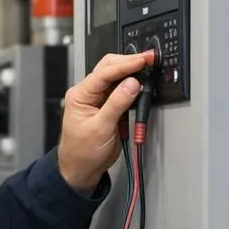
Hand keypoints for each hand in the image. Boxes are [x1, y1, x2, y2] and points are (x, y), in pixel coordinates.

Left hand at [56, 50, 155, 192]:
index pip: (104, 73)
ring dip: (131, 72)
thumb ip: (117, 104)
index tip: (142, 60)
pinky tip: (141, 84)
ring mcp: (99, 99)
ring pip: (116, 77)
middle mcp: (88, 93)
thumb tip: (132, 83)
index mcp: (80, 95)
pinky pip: (122, 90)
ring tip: (147, 68)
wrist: (82, 168)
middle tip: (148, 59)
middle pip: (109, 68)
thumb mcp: (101, 128)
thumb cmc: (82, 151)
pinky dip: (133, 85)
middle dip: (129, 62)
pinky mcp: (109, 106)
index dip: (124, 65)